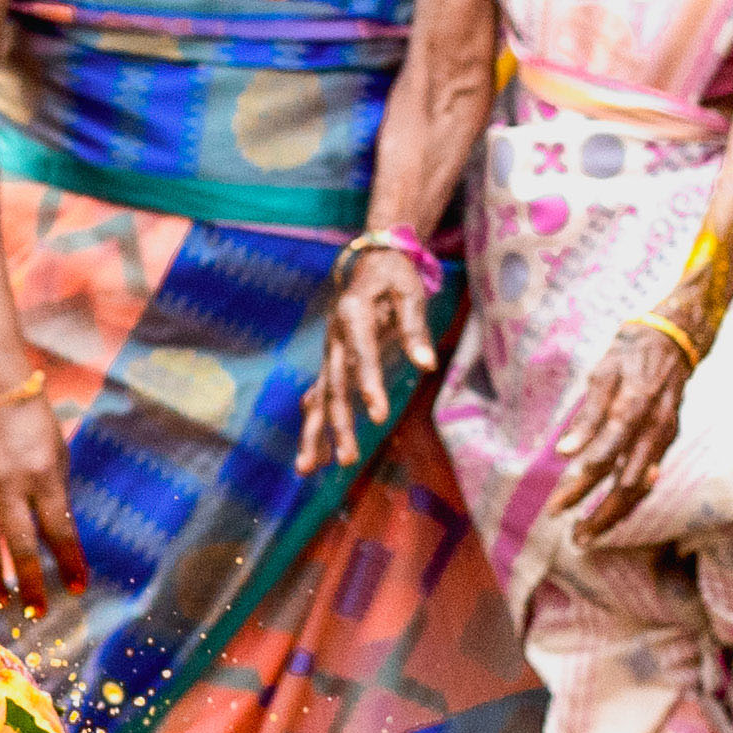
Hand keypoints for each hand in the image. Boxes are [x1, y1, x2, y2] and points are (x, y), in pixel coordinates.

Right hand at [0, 373, 85, 611]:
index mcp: (45, 473)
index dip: (72, 562)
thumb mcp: (56, 448)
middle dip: (33, 583)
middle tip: (39, 613)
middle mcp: (12, 483)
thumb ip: (55, 489)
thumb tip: (56, 529)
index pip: (61, 529)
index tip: (79, 589)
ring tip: (0, 603)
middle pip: (24, 545)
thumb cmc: (28, 414)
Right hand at [304, 247, 431, 472]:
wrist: (370, 262)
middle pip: (334, 386)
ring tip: (306, 470)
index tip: (378, 415)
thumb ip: (415, 327)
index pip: (360, 354)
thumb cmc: (395, 276)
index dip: (368, 384)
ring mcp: (329, 352)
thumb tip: (427, 365)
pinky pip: (320, 398)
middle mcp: (334, 337)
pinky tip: (311, 456)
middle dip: (339, 424)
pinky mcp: (332, 363)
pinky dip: (314, 426)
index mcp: (353, 313)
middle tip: (348, 458)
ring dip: (314, 434)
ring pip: (319, 398)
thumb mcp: (410, 291)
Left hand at [552, 318, 695, 535]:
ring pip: (641, 488)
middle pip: (627, 483)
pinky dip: (630, 502)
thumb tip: (564, 452)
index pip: (606, 454)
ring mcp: (664, 438)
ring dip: (614, 516)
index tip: (557, 507)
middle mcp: (654, 429)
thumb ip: (587, 415)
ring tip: (586, 537)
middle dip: (600, 514)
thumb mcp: (602, 375)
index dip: (582, 483)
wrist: (673, 342)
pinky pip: (648, 480)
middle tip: (573, 538)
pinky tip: (610, 517)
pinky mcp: (667, 442)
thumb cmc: (628, 356)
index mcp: (635, 407)